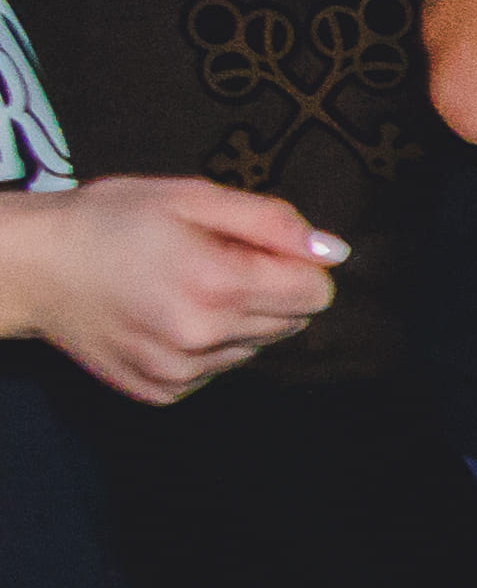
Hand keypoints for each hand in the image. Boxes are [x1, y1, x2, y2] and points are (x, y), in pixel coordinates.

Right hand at [0, 177, 341, 400]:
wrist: (31, 266)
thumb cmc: (109, 220)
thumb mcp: (191, 195)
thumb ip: (271, 222)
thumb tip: (334, 251)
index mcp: (218, 284)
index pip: (316, 293)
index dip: (295, 265)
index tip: (256, 248)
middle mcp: (203, 338)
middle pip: (291, 322)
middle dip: (268, 290)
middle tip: (210, 262)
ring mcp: (180, 371)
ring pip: (255, 348)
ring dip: (236, 320)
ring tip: (181, 288)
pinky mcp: (161, 392)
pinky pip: (216, 370)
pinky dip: (204, 346)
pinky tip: (164, 316)